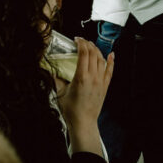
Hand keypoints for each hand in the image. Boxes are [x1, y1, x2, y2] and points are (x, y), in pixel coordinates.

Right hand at [57, 38, 113, 154]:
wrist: (83, 123)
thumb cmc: (71, 110)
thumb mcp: (60, 92)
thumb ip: (56, 78)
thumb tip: (51, 68)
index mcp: (81, 77)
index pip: (83, 53)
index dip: (80, 43)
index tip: (76, 39)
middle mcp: (93, 78)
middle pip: (93, 53)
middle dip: (88, 44)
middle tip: (82, 41)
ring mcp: (100, 82)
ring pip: (101, 59)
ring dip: (96, 50)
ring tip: (91, 46)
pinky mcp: (105, 86)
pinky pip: (110, 71)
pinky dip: (111, 61)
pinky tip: (111, 55)